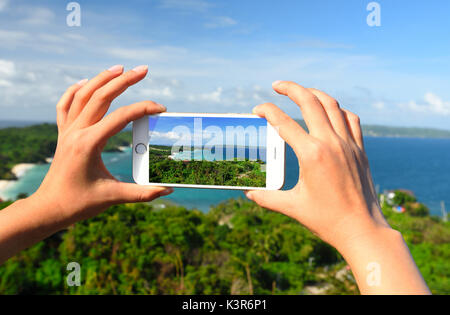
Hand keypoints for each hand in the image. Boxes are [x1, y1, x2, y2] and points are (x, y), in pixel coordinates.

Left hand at [34, 65, 172, 225]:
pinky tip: (84, 83)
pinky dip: (75, 91)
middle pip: (101, 96)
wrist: (49, 208)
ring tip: (120, 68)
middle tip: (144, 70)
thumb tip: (168, 190)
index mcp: (89, 143)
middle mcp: (76, 132)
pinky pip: (65, 105)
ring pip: (83, 95)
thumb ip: (143, 193)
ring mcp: (67, 131)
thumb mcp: (113, 197)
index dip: (144, 109)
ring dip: (102, 78)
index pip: (121, 117)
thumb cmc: (79, 203)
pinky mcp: (63, 135)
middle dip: (124, 80)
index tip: (161, 109)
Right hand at [246, 81, 429, 293]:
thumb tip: (248, 193)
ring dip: (315, 93)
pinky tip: (331, 112)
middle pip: (310, 102)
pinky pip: (351, 120)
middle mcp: (331, 143)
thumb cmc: (327, 220)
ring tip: (302, 91)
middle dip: (291, 89)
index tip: (257, 109)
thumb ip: (267, 198)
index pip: (283, 123)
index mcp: (311, 155)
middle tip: (277, 85)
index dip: (267, 112)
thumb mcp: (292, 207)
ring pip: (332, 105)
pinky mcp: (360, 150)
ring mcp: (348, 144)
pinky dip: (339, 110)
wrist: (362, 230)